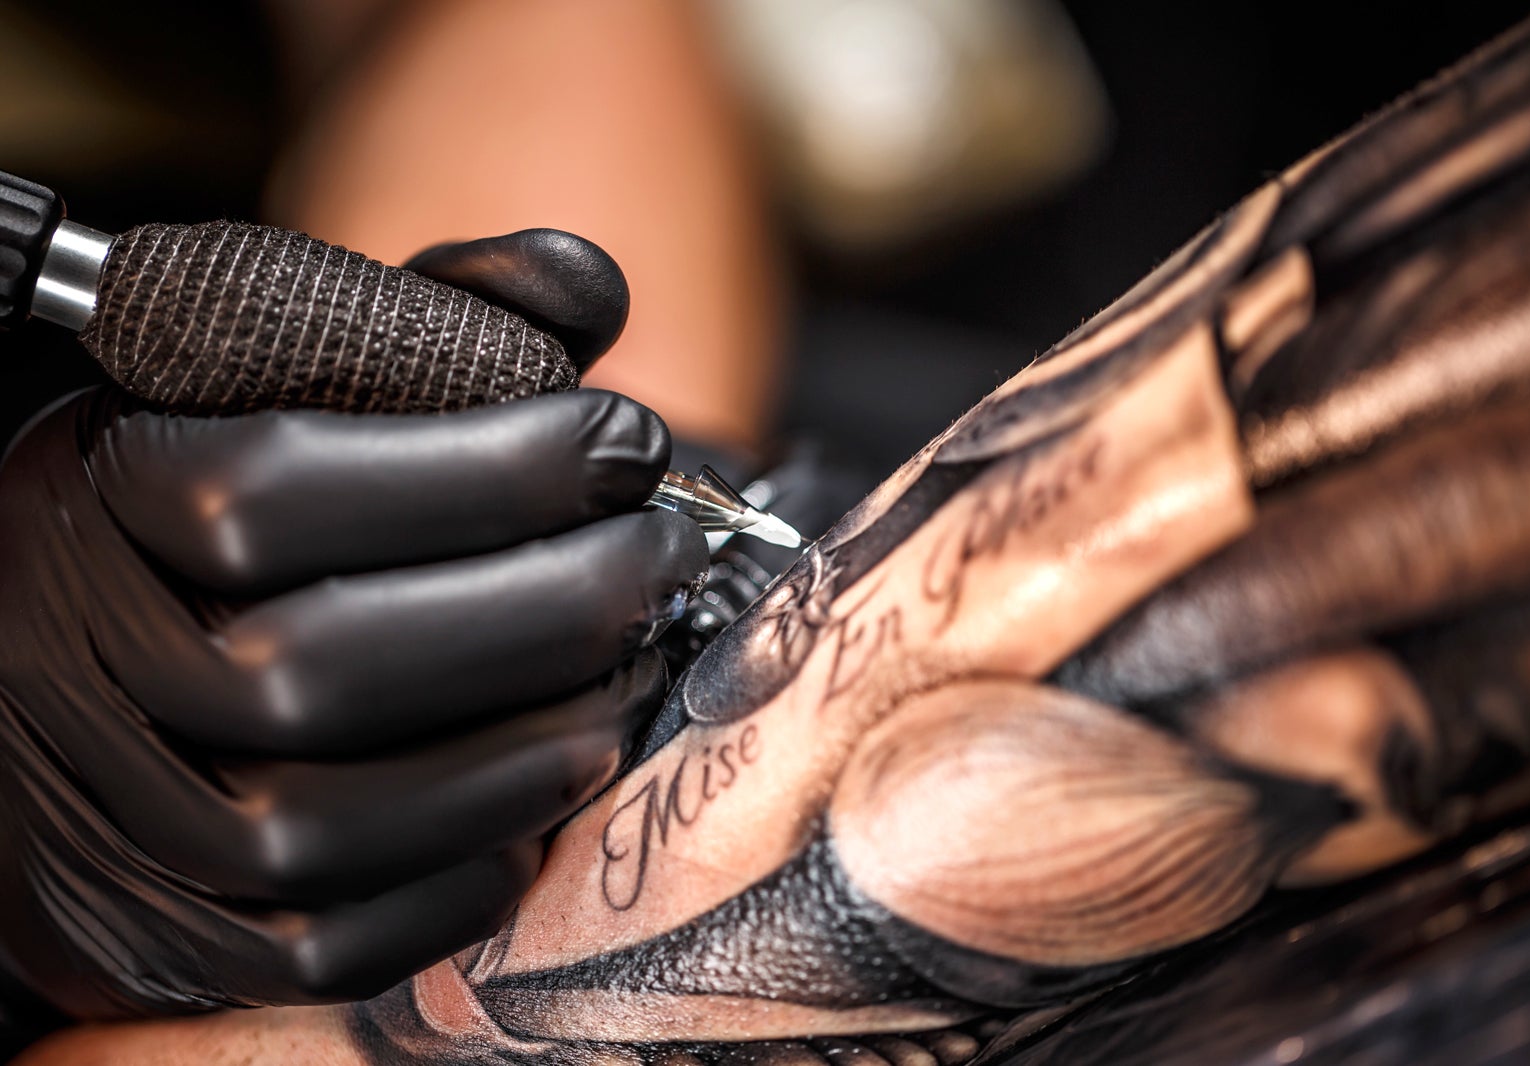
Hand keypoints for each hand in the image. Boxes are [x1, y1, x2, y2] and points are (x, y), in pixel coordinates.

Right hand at [0, 232, 709, 1019]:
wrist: (60, 657)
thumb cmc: (207, 493)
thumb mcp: (285, 375)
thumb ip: (424, 321)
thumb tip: (583, 286)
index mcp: (100, 495)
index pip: (285, 487)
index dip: (492, 467)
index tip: (623, 442)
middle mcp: (81, 665)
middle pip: (325, 664)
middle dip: (547, 606)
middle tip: (660, 557)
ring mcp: (117, 818)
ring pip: (328, 823)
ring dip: (526, 747)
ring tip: (630, 670)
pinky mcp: (164, 934)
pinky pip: (326, 944)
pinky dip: (460, 874)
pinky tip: (544, 793)